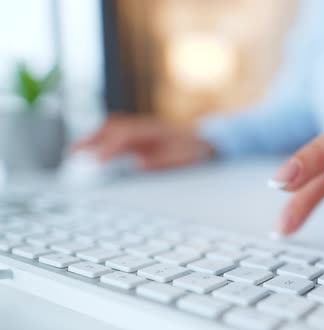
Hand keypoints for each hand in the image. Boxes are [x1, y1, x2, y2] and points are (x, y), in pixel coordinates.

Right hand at [73, 114, 213, 169]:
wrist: (208, 142)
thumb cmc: (195, 151)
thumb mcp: (184, 159)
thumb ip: (163, 162)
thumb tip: (138, 165)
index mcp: (154, 131)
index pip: (125, 136)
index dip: (108, 147)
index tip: (95, 160)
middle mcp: (145, 127)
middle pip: (113, 128)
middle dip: (92, 139)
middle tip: (73, 153)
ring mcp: (142, 130)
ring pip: (113, 129)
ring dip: (93, 138)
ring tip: (75, 153)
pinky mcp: (141, 136)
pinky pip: (117, 134)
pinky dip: (101, 140)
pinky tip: (91, 152)